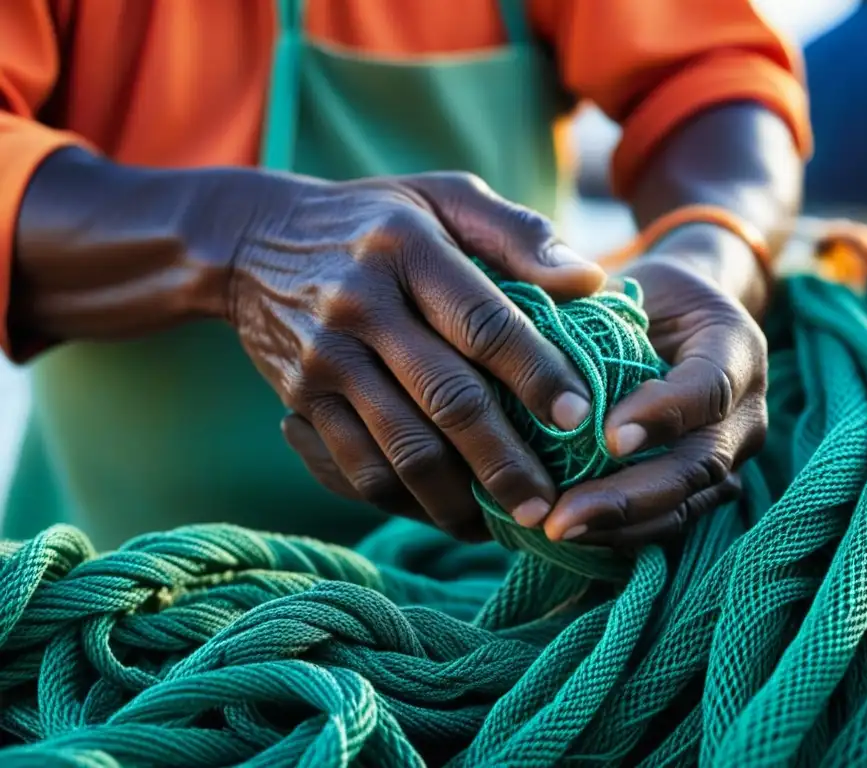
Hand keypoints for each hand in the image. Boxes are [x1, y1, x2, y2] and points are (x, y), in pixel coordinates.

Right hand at [225, 172, 606, 539]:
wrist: (252, 242)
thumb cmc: (375, 221)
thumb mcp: (444, 197)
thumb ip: (519, 233)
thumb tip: (589, 281)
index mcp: (408, 249)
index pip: (483, 322)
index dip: (536, 374)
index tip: (579, 418)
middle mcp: (362, 305)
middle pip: (447, 401)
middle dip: (505, 464)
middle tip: (549, 507)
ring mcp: (325, 359)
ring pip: (401, 450)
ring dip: (458, 500)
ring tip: (505, 525)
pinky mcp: (301, 399)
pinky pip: (356, 469)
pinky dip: (406, 502)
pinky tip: (447, 513)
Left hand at [539, 233, 768, 547]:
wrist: (677, 320)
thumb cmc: (642, 297)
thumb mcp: (626, 289)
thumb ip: (597, 317)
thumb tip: (532, 349)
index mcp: (735, 347)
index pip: (708, 388)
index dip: (663, 416)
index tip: (609, 438)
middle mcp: (745, 410)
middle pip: (699, 464)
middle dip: (629, 496)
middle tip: (563, 517)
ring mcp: (730, 455)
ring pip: (686, 504)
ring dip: (621, 526)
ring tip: (559, 533)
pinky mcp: (706, 488)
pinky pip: (670, 520)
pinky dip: (620, 532)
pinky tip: (569, 536)